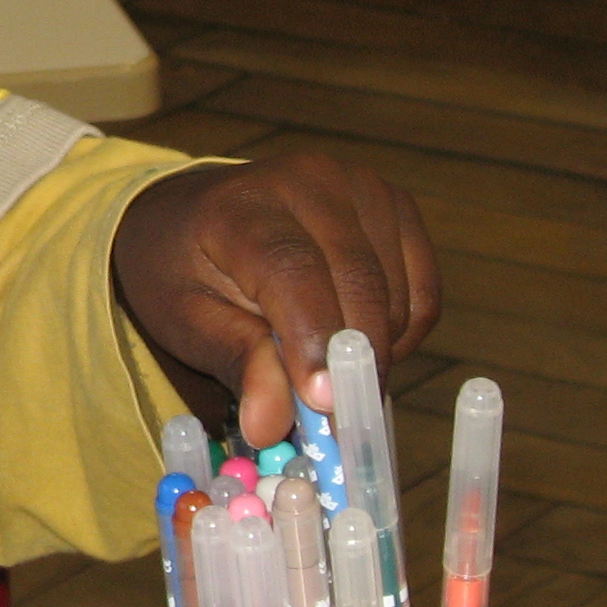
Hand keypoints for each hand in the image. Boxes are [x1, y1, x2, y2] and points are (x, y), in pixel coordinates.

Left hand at [110, 152, 439, 448]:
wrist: (193, 217)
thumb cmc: (182, 272)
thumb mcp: (186, 321)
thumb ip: (237, 365)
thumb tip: (269, 426)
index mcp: (242, 204)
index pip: (294, 270)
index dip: (315, 339)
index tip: (324, 404)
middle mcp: (308, 179)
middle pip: (359, 282)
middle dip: (354, 362)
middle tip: (334, 419)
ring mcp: (361, 186)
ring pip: (398, 295)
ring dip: (374, 350)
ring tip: (323, 362)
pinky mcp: (397, 205)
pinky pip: (423, 292)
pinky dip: (400, 332)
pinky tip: (354, 340)